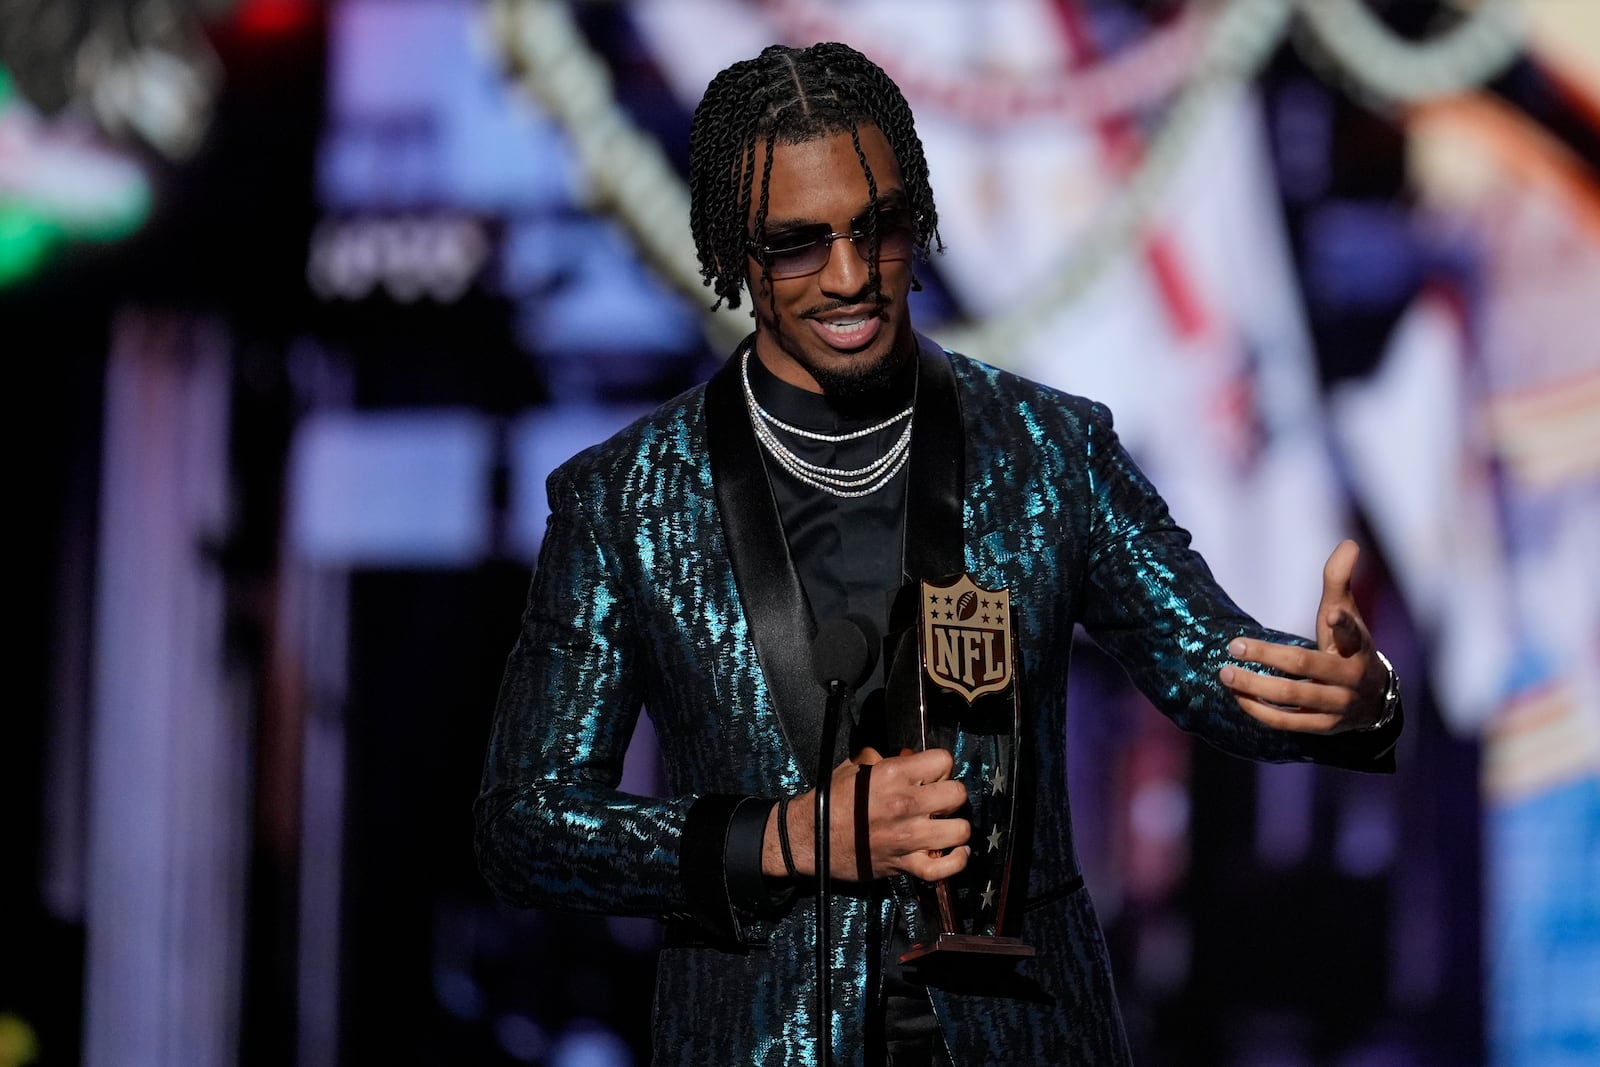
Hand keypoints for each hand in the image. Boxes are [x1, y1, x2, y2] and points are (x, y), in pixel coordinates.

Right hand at [764, 747, 970, 881]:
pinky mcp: (905, 864)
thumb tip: (907, 756)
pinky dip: (956, 861)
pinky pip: (943, 868)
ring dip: (955, 825)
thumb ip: (883, 758)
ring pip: (960, 829)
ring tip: (945, 824)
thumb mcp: (854, 767)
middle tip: (937, 799)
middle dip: (950, 793)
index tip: (930, 775)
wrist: (811, 838)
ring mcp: (908, 837)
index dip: (940, 766)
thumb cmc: (831, 800)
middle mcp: (905, 804)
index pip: (943, 760)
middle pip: (957, 793)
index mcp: (893, 774)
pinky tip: (957, 850)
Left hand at [1218, 539, 1390, 733]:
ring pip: (1291, 696)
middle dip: (1266, 655)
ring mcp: (1337, 705)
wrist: (1373, 700)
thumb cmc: (1349, 646)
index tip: (1333, 613)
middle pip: (1304, 664)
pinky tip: (1237, 696)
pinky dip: (1258, 709)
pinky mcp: (1323, 727)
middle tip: (1233, 644)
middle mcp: (1349, 677)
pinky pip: (1286, 722)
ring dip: (1254, 686)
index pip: (1353, 634)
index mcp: (1357, 647)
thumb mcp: (1348, 613)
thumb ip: (1340, 580)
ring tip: (1225, 673)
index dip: (1343, 624)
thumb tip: (1349, 543)